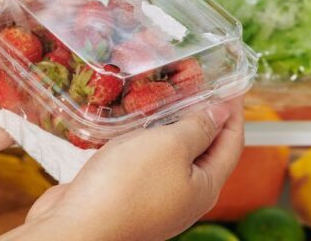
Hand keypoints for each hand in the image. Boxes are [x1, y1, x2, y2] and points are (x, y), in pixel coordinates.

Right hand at [2, 97, 244, 240]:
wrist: (76, 228)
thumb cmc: (128, 186)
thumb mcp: (171, 146)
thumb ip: (198, 127)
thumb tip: (221, 114)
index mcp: (205, 187)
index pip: (232, 143)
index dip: (234, 112)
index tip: (233, 84)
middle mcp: (184, 196)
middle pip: (204, 150)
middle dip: (203, 117)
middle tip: (199, 84)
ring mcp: (155, 198)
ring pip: (171, 156)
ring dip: (170, 126)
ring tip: (166, 95)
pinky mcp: (127, 196)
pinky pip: (143, 163)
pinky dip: (144, 140)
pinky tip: (134, 122)